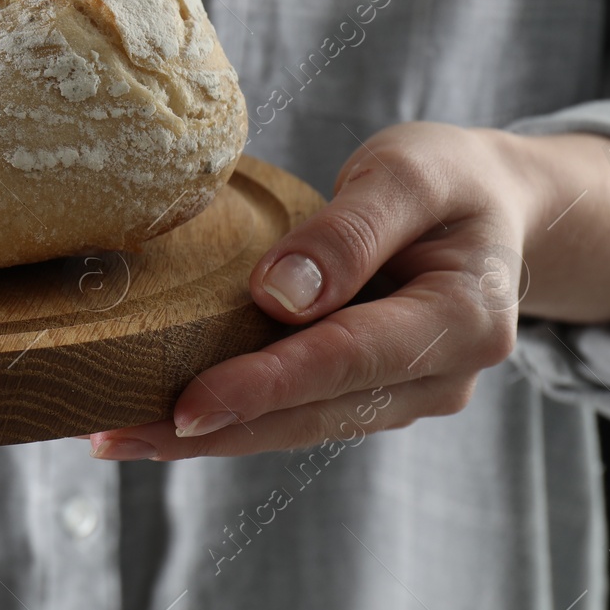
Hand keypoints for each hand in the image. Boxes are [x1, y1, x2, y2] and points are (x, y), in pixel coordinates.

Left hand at [87, 121, 609, 460]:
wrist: (491, 207)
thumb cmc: (448, 179)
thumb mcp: (409, 173)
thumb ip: (349, 232)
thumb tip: (278, 296)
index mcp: (465, 319)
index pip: (346, 359)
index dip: (264, 386)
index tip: (188, 407)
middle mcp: (441, 375)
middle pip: (314, 412)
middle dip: (215, 430)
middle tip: (118, 434)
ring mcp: (407, 394)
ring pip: (299, 425)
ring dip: (211, 436)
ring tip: (118, 435)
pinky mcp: (372, 394)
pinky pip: (298, 412)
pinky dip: (235, 418)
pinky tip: (163, 423)